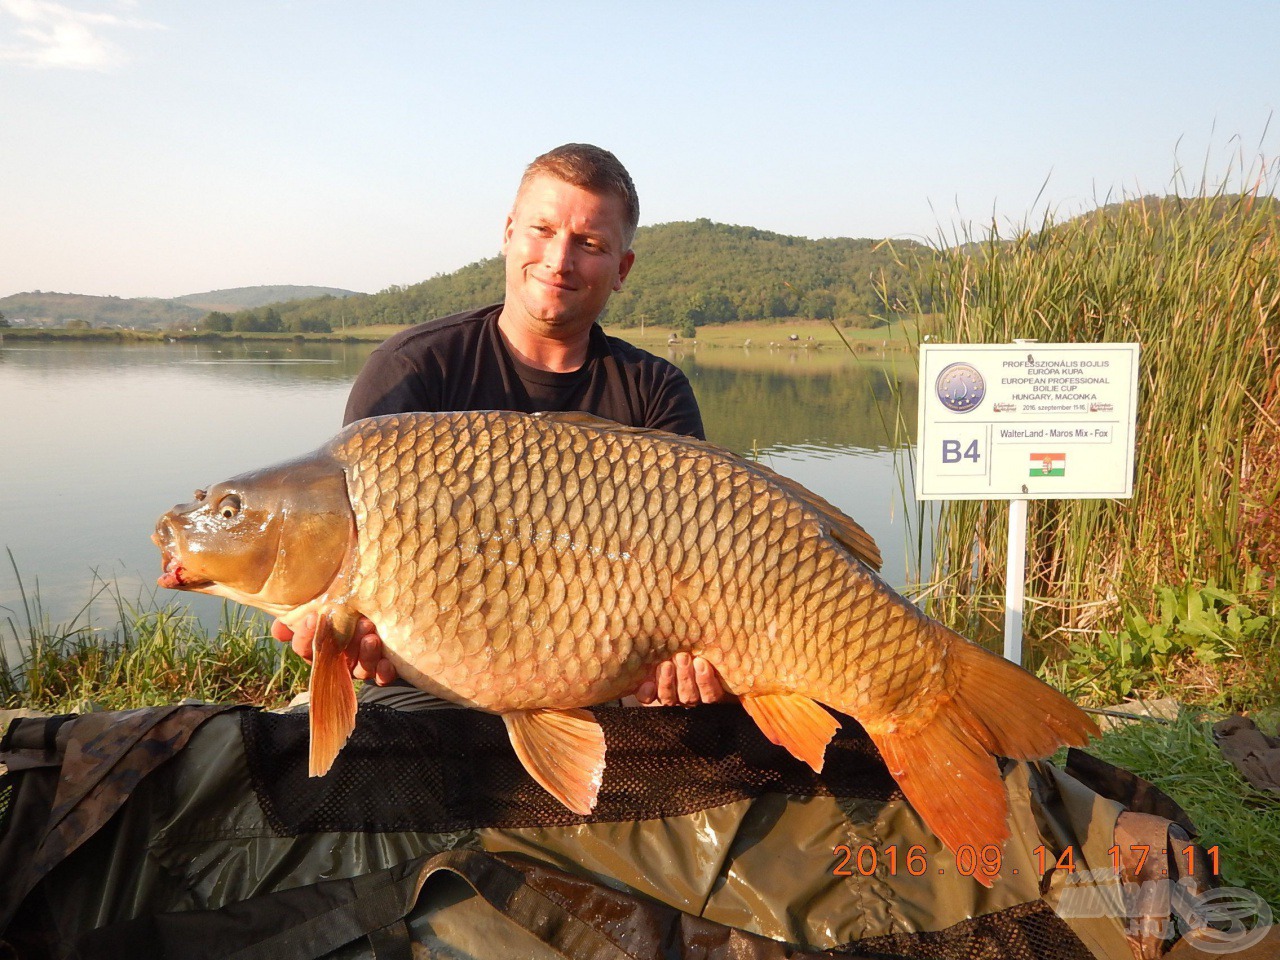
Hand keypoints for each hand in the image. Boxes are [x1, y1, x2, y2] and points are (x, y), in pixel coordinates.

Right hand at [271, 614, 398, 684]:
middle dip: (342, 643)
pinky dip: (383, 671)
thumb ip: (300, 613)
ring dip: (365, 656)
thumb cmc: (349, 603)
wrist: (384, 603)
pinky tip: (387, 663)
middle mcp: (339, 657)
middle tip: (356, 623)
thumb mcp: (325, 601)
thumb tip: (278, 630)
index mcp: (321, 644)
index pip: (305, 647)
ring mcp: (361, 664)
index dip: (306, 635)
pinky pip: (381, 676)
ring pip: (359, 668)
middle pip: (335, 658)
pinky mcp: (383, 668)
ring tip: (371, 638)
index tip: (312, 618)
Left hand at [633, 653, 733, 705]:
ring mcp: (669, 698)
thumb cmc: (692, 647)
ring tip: (666, 665)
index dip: (706, 681)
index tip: (701, 662)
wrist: (663, 647)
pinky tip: (649, 684)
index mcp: (706, 691)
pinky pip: (648, 699)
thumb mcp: (702, 650)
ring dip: (668, 682)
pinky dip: (647, 692)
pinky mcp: (650, 696)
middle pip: (689, 696)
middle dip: (685, 676)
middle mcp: (688, 697)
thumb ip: (706, 650)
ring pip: (669, 698)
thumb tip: (714, 637)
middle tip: (682, 657)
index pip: (711, 694)